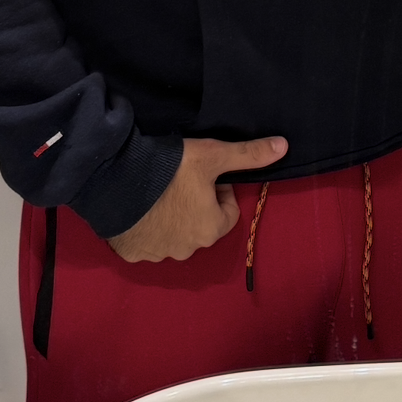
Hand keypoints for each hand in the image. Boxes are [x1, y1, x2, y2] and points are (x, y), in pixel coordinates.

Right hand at [109, 134, 286, 262]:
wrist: (116, 180)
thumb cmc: (171, 169)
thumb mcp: (213, 155)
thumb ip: (249, 154)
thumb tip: (285, 146)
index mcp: (211, 229)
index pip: (228, 211)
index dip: (219, 190)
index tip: (202, 174)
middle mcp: (188, 249)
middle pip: (201, 224)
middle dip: (195, 205)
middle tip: (179, 180)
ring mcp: (158, 254)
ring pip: (173, 234)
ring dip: (171, 217)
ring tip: (156, 190)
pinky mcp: (132, 253)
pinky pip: (146, 241)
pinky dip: (146, 227)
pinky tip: (138, 206)